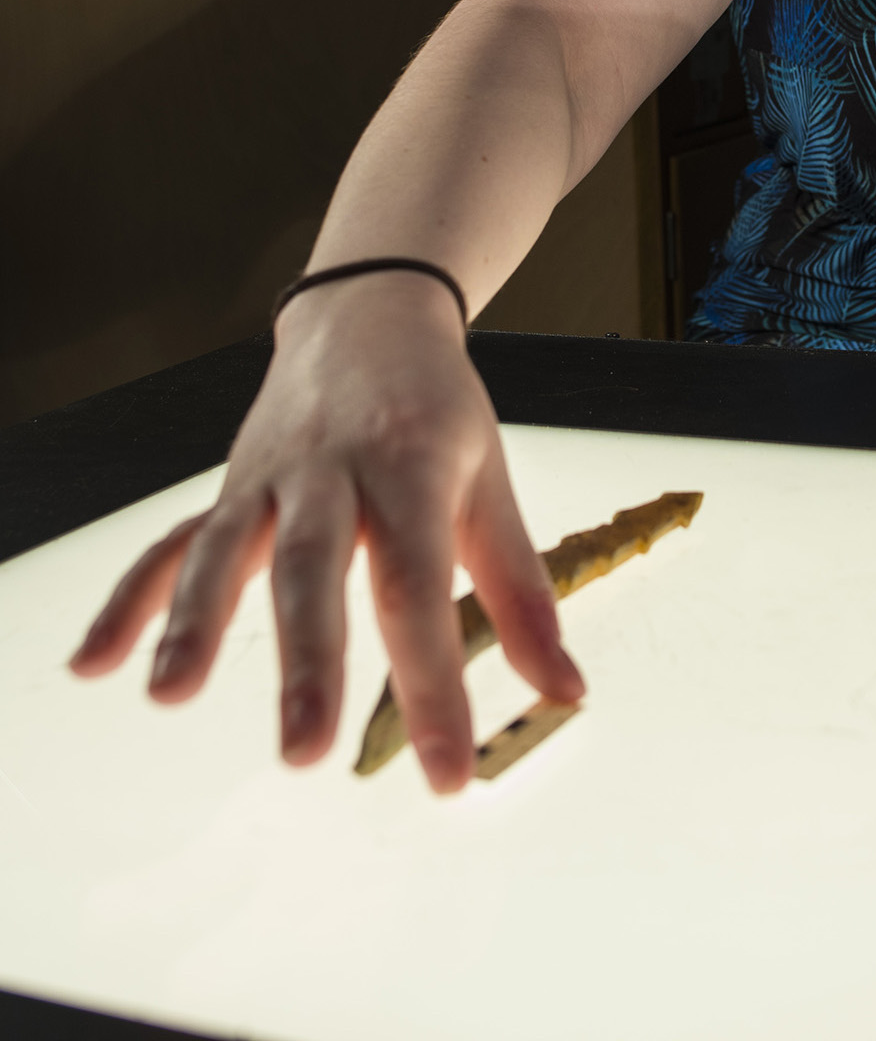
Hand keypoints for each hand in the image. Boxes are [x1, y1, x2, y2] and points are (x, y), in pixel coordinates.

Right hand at [69, 273, 584, 793]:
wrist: (368, 318)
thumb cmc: (439, 411)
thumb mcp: (492, 489)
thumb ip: (523, 595)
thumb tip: (565, 690)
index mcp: (409, 469)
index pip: (419, 589)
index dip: (433, 685)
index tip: (449, 772)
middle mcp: (329, 470)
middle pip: (311, 567)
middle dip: (305, 662)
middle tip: (304, 750)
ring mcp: (267, 478)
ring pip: (224, 550)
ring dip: (193, 624)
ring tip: (171, 697)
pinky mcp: (228, 489)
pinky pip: (170, 543)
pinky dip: (129, 601)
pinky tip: (94, 664)